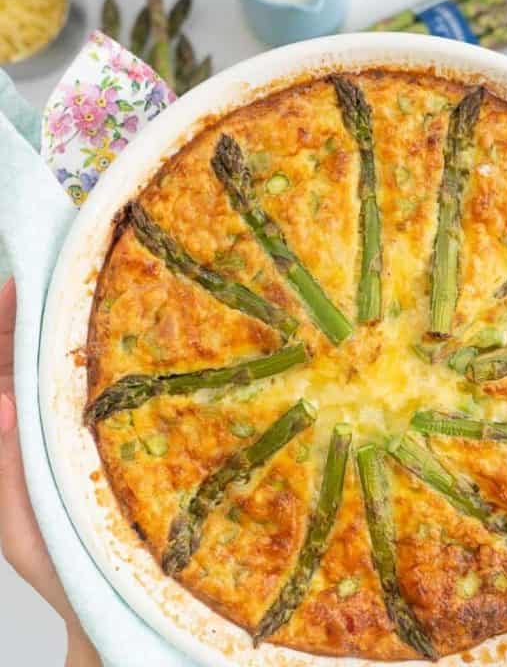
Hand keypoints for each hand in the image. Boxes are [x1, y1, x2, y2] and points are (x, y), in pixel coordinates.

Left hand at [0, 278, 100, 666]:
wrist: (100, 596)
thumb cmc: (55, 563)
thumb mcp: (14, 514)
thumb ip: (5, 460)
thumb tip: (4, 399)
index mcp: (13, 434)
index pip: (3, 368)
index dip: (5, 326)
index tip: (17, 285)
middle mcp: (46, 423)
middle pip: (35, 360)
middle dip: (40, 317)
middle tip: (61, 273)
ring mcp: (83, 428)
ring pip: (73, 373)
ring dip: (78, 336)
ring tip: (96, 296)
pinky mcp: (116, 436)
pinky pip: (110, 397)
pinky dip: (115, 369)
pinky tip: (132, 347)